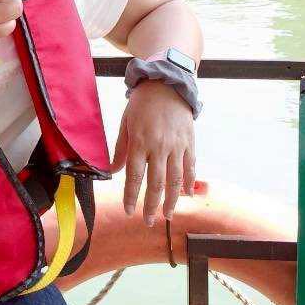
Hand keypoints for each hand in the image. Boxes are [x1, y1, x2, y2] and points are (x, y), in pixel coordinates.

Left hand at [110, 80, 195, 224]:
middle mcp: (159, 146)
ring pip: (175, 180)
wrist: (167, 83)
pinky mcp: (190, 143)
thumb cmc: (142, 103)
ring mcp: (177, 146)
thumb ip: (120, 149)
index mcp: (140, 142)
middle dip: (152, 206)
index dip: (131, 197)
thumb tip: (114, 171)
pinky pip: (190, 167)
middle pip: (156, 184)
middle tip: (148, 221)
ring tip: (168, 215)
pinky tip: (186, 195)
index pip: (134, 177)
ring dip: (172, 201)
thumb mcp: (125, 123)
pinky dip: (189, 183)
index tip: (129, 212)